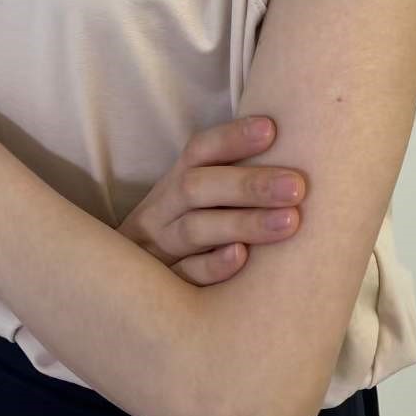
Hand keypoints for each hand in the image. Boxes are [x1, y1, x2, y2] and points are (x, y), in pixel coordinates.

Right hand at [117, 116, 305, 285]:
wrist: (119, 284)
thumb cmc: (182, 233)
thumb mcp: (194, 202)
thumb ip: (230, 179)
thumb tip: (290, 146)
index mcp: (174, 183)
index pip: (199, 151)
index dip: (231, 138)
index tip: (270, 129)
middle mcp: (163, 211)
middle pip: (196, 188)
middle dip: (247, 185)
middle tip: (296, 186)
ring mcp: (159, 248)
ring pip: (195, 229)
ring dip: (242, 222)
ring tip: (289, 221)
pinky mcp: (162, 286)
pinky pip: (185, 275)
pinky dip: (213, 266)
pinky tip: (242, 257)